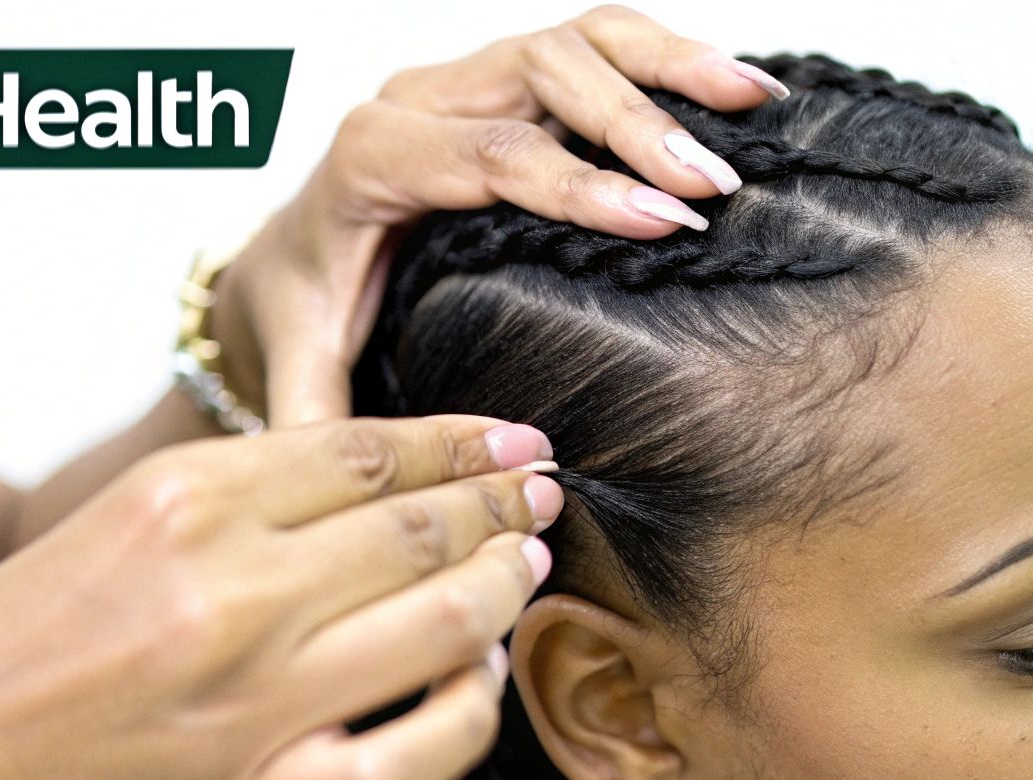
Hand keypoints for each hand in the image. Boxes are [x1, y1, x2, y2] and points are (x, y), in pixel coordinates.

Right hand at [0, 415, 562, 779]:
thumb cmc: (12, 640)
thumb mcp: (119, 517)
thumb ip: (248, 491)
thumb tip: (388, 476)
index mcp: (187, 500)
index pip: (371, 451)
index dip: (463, 441)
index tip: (512, 439)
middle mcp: (230, 590)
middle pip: (421, 528)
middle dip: (503, 505)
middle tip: (542, 494)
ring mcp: (252, 703)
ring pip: (441, 624)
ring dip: (504, 589)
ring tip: (528, 568)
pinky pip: (418, 755)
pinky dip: (471, 711)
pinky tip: (480, 679)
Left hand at [208, 3, 789, 427]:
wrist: (283, 253)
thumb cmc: (304, 303)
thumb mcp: (299, 362)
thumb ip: (314, 416)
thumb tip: (351, 482)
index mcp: (371, 159)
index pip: (491, 157)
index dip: (581, 185)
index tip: (663, 220)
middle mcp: (419, 102)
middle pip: (541, 75)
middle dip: (635, 125)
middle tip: (714, 184)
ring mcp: (467, 83)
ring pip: (576, 41)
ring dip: (669, 69)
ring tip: (749, 105)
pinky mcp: (507, 81)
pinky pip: (594, 45)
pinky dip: (667, 56)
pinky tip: (736, 87)